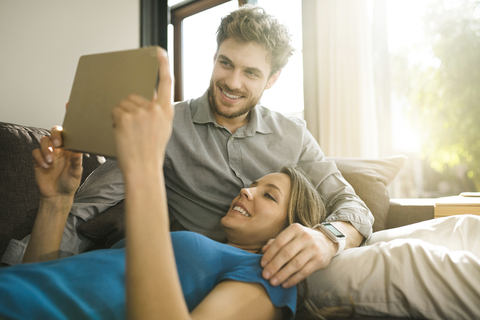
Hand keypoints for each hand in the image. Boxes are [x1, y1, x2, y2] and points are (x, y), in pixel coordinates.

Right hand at [31, 126, 82, 200]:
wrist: (57, 195)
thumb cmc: (69, 183)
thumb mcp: (76, 172)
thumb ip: (76, 160)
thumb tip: (79, 149)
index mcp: (70, 149)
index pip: (67, 135)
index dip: (66, 133)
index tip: (66, 140)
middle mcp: (59, 149)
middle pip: (54, 133)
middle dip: (54, 135)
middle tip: (57, 144)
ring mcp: (48, 153)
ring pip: (44, 140)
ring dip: (46, 149)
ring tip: (50, 161)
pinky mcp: (38, 160)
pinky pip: (35, 152)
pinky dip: (39, 158)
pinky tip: (45, 167)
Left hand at [112, 48, 173, 171]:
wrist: (144, 168)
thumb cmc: (151, 151)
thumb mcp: (163, 129)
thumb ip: (157, 112)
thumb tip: (145, 100)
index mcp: (167, 111)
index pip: (166, 82)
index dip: (162, 65)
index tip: (159, 52)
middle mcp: (155, 109)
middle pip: (134, 96)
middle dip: (130, 109)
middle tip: (135, 129)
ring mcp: (140, 112)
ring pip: (122, 104)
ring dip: (122, 116)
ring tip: (130, 134)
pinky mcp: (125, 116)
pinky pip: (115, 111)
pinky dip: (115, 121)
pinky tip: (122, 133)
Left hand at [260, 223, 336, 287]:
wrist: (326, 241)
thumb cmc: (302, 240)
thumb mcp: (290, 236)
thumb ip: (276, 242)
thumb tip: (263, 250)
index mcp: (295, 229)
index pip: (279, 242)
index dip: (269, 254)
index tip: (262, 265)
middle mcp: (305, 237)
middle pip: (286, 253)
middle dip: (274, 266)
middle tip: (265, 276)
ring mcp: (313, 248)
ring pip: (295, 264)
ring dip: (282, 274)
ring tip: (273, 282)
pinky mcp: (319, 260)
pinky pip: (304, 272)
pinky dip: (293, 279)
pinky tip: (285, 284)